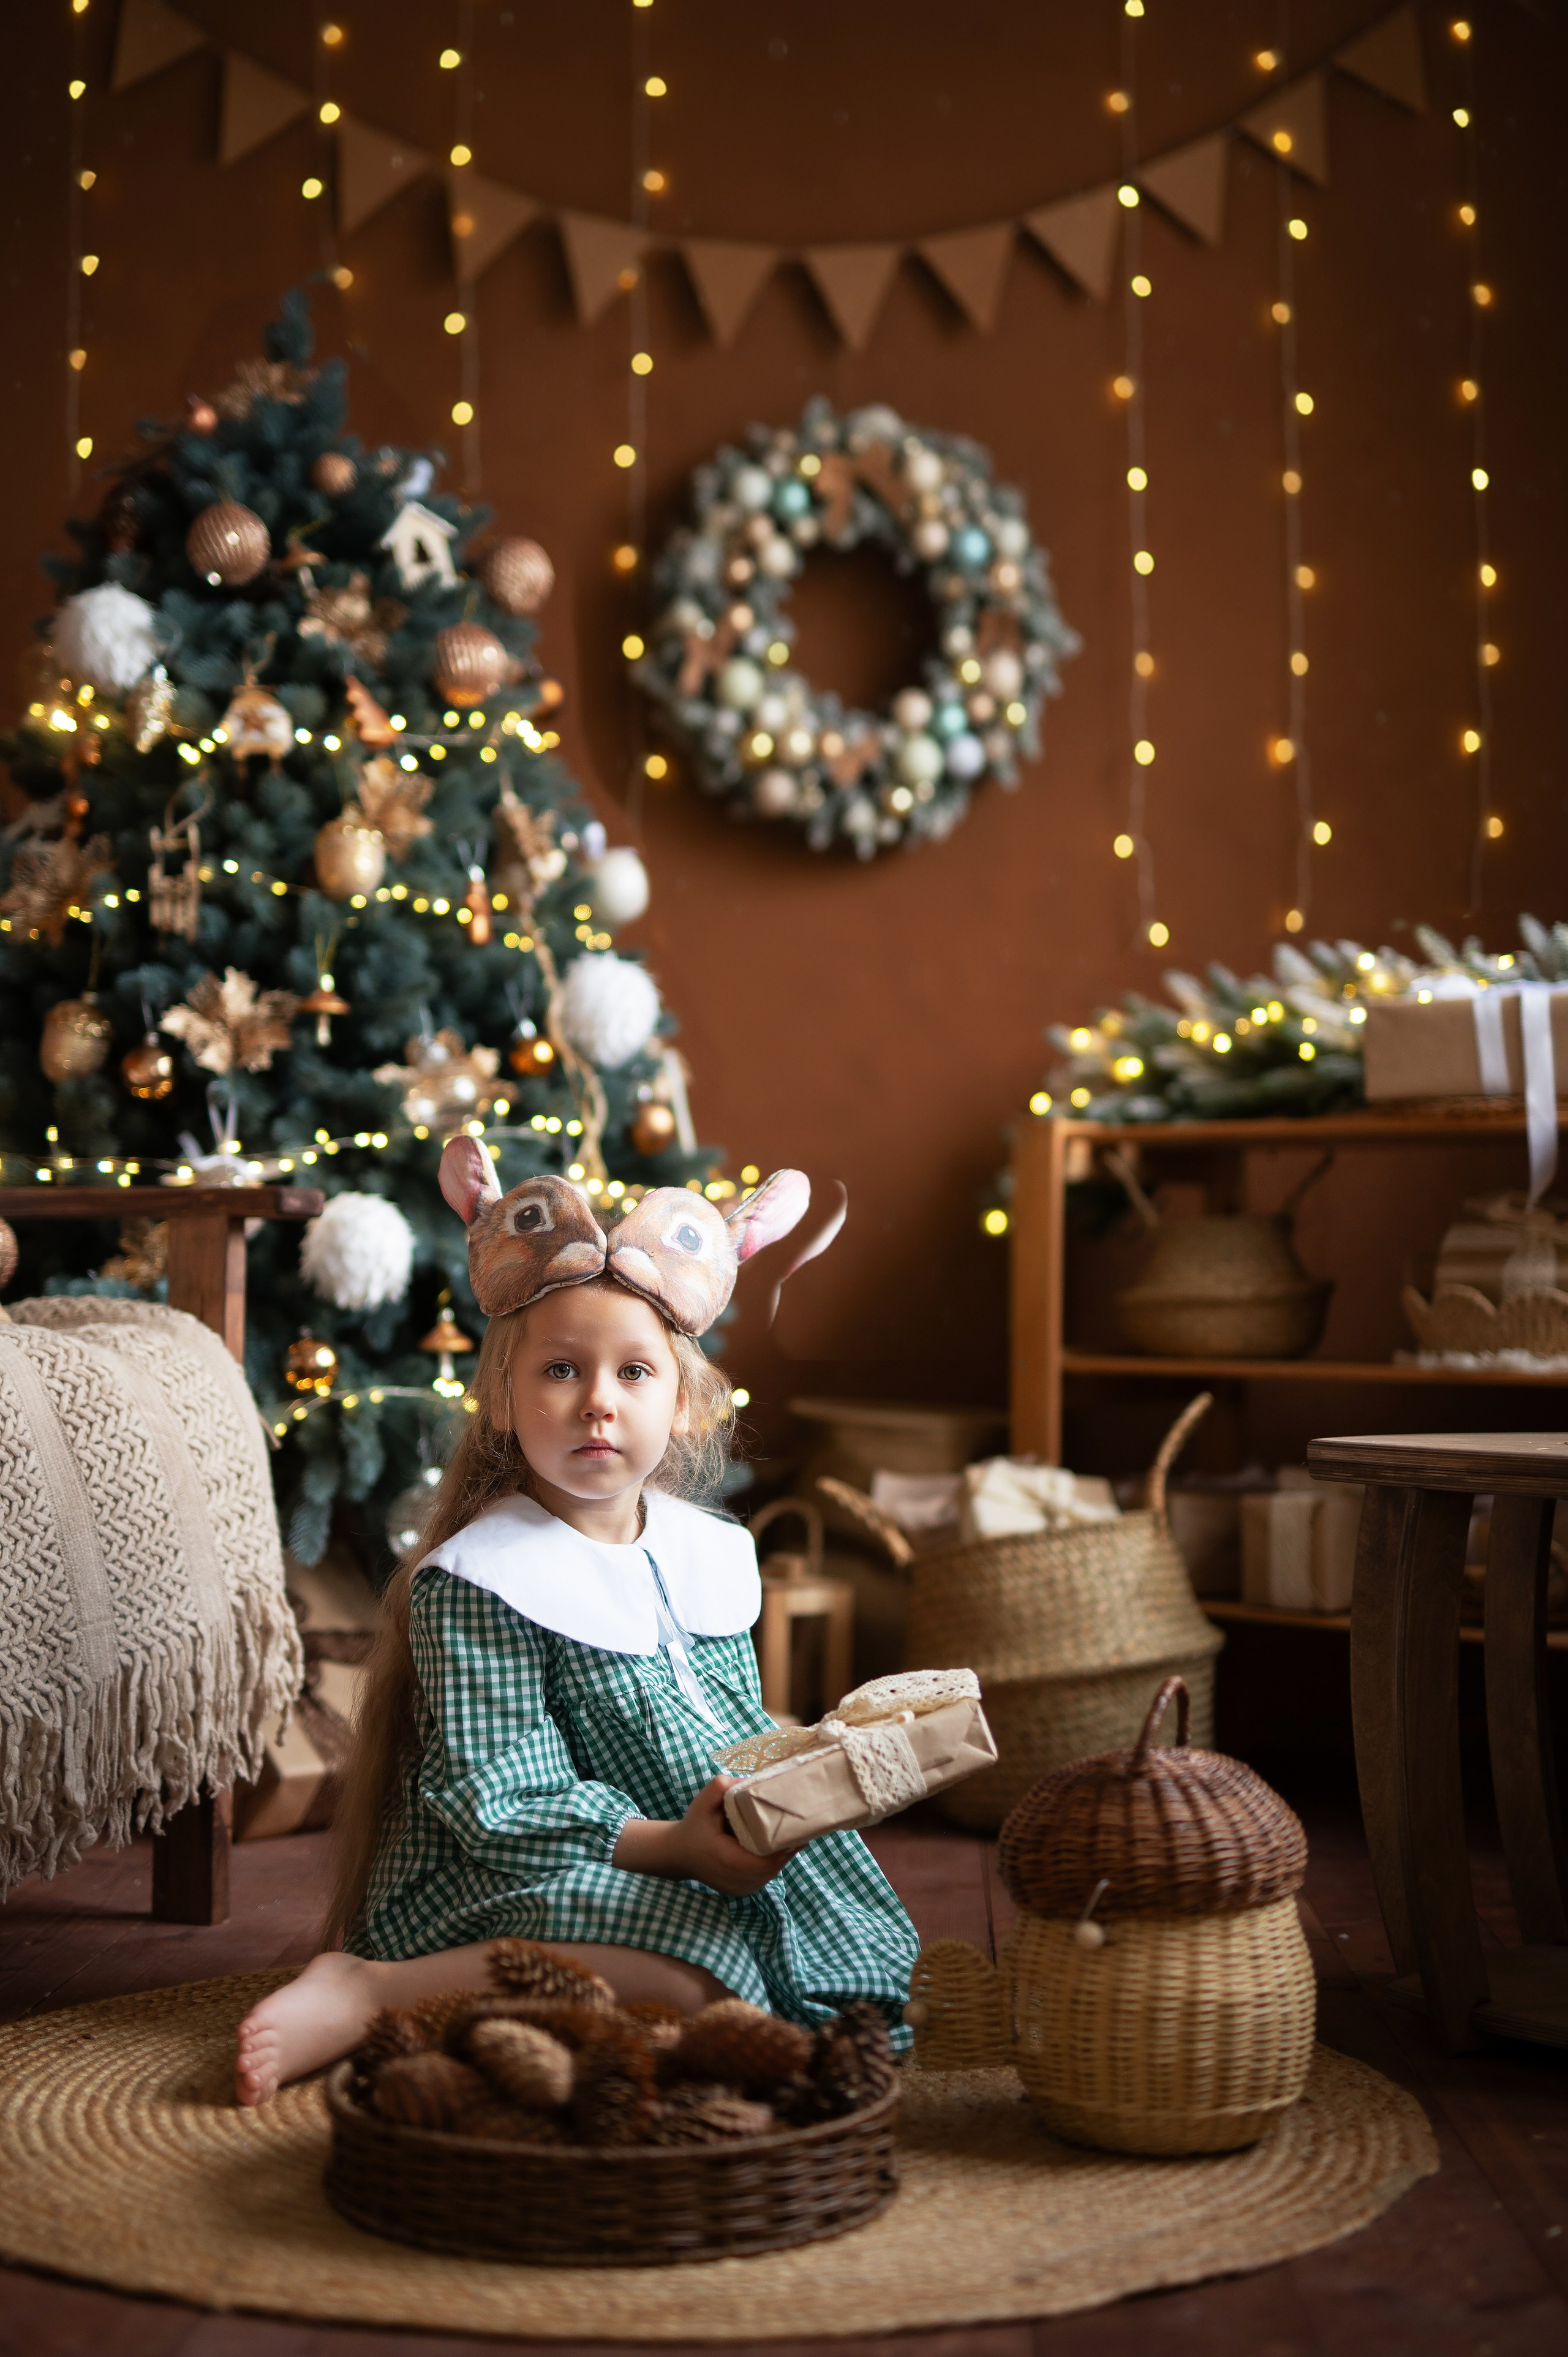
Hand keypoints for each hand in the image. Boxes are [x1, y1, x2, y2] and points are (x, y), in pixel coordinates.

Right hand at [613, 1777, 798, 1895]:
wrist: (678, 1854)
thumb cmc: (693, 1826)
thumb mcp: (702, 1803)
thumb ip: (720, 1787)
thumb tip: (747, 1781)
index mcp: (724, 1859)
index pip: (763, 1861)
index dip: (783, 1849)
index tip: (797, 1831)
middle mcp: (733, 1880)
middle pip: (771, 1868)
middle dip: (788, 1850)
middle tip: (802, 1829)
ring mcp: (738, 1889)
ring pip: (770, 1875)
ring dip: (783, 1857)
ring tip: (795, 1836)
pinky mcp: (742, 1891)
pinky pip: (764, 1878)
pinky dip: (774, 1864)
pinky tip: (781, 1849)